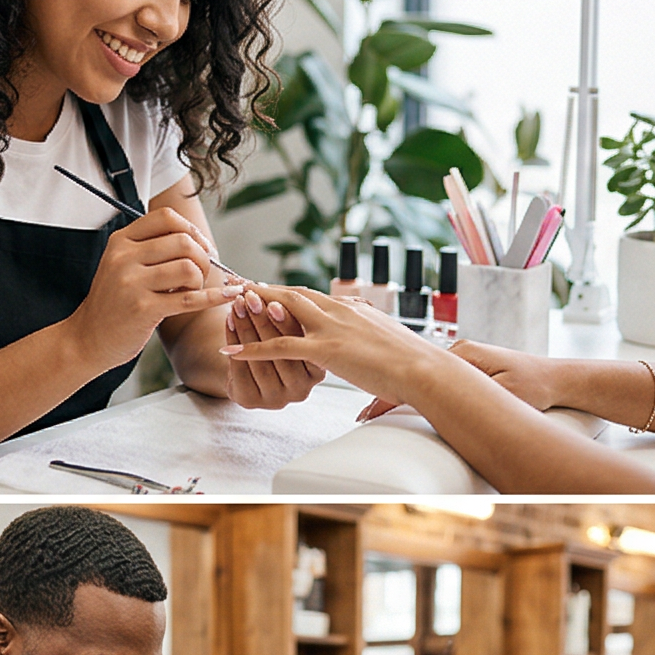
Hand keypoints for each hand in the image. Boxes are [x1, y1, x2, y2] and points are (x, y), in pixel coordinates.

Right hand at [69, 205, 239, 366]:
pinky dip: (214, 297)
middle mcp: (124, 257)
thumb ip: (153, 247)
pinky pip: (190, 299)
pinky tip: (227, 296)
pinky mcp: (144, 309)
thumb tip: (201, 240)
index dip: (192, 230)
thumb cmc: (115, 301)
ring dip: (201, 281)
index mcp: (121, 241)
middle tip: (199, 274)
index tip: (200, 246)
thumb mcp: (122, 264)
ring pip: (189, 268)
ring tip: (190, 290)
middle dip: (203, 258)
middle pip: (184, 242)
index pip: (167, 218)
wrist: (89, 337)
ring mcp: (132, 283)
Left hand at [220, 283, 442, 406]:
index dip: (285, 291)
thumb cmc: (414, 360)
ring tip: (229, 306)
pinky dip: (253, 348)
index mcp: (353, 309)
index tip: (264, 288)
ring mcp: (331, 329)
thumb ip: (373, 328)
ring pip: (282, 310)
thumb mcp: (389, 336)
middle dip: (262, 288)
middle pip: (292, 293)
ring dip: (253, 308)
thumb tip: (370, 326)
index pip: (311, 294)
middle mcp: (339, 311)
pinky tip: (231, 351)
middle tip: (237, 285)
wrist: (425, 369)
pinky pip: (281, 347)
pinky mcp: (327, 350)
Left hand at [221, 291, 324, 409]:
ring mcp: (276, 399)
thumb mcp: (295, 336)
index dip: (287, 323)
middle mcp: (300, 390)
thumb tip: (311, 290)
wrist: (249, 375)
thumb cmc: (277, 348)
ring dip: (246, 328)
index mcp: (318, 374)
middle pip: (280, 353)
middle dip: (263, 321)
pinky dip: (233, 341)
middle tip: (251, 298)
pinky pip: (240, 368)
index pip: (303, 346)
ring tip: (237, 305)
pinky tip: (229, 321)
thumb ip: (298, 322)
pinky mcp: (251, 401)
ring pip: (260, 359)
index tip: (274, 302)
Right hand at [356, 339, 560, 421]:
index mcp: (463, 355)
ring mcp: (462, 358)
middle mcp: (459, 352)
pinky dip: (418, 387)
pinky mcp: (468, 366)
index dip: (390, 394)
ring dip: (402, 388)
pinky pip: (434, 376)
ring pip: (421, 374)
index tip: (370, 410)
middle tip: (364, 414)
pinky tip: (405, 397)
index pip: (415, 373)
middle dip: (388, 390)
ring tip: (376, 407)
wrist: (557, 379)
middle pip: (412, 371)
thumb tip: (447, 402)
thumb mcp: (505, 395)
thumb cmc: (535, 387)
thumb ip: (475, 397)